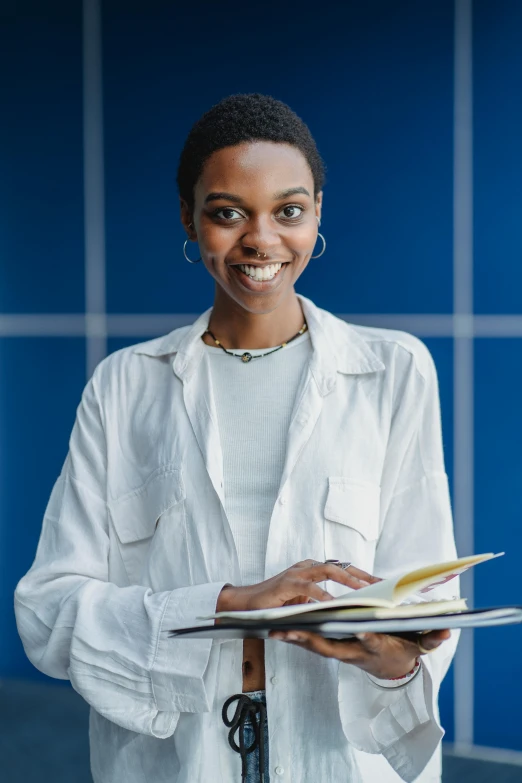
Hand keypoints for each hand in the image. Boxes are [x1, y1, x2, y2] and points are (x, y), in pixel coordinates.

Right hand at [216, 559, 379, 613]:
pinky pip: (309, 588)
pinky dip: (322, 595)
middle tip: (379, 584)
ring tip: (363, 590)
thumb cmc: (273, 603)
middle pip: (338, 566)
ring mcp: (296, 573)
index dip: (360, 574)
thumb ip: (318, 600)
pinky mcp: (287, 584)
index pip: (340, 568)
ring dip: (347, 579)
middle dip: (360, 574)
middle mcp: (305, 567)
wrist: (245, 603)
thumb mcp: (301, 601)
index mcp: (310, 570)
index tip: (379, 582)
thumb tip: (343, 609)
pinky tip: (334, 603)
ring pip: (327, 570)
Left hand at [268, 628, 450, 678]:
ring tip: (274, 629)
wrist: (391, 666)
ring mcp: (340, 651)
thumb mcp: (420, 645)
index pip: (368, 641)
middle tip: (289, 632)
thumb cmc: (404, 649)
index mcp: (374, 647)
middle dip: (310, 640)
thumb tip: (447, 630)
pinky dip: (295, 635)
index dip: (363, 636)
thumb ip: (432, 638)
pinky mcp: (331, 647)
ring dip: (295, 638)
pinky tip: (279, 627)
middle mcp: (354, 651)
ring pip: (314, 646)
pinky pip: (310, 642)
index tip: (357, 628)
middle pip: (330, 647)